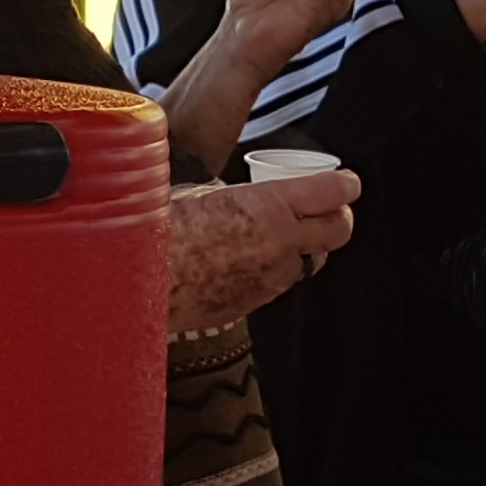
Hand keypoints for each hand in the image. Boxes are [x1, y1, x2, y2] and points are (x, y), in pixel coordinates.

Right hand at [165, 167, 358, 327]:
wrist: (138, 281)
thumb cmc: (161, 231)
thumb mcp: (203, 194)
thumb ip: (237, 196)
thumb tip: (242, 194)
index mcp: (269, 206)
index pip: (333, 193)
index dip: (346, 186)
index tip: (346, 183)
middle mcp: (280, 243)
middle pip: (339, 230)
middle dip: (338, 217)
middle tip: (328, 209)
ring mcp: (271, 278)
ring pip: (310, 261)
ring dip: (304, 248)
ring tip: (280, 236)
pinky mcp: (255, 302)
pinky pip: (278, 284)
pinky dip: (273, 272)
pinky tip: (248, 261)